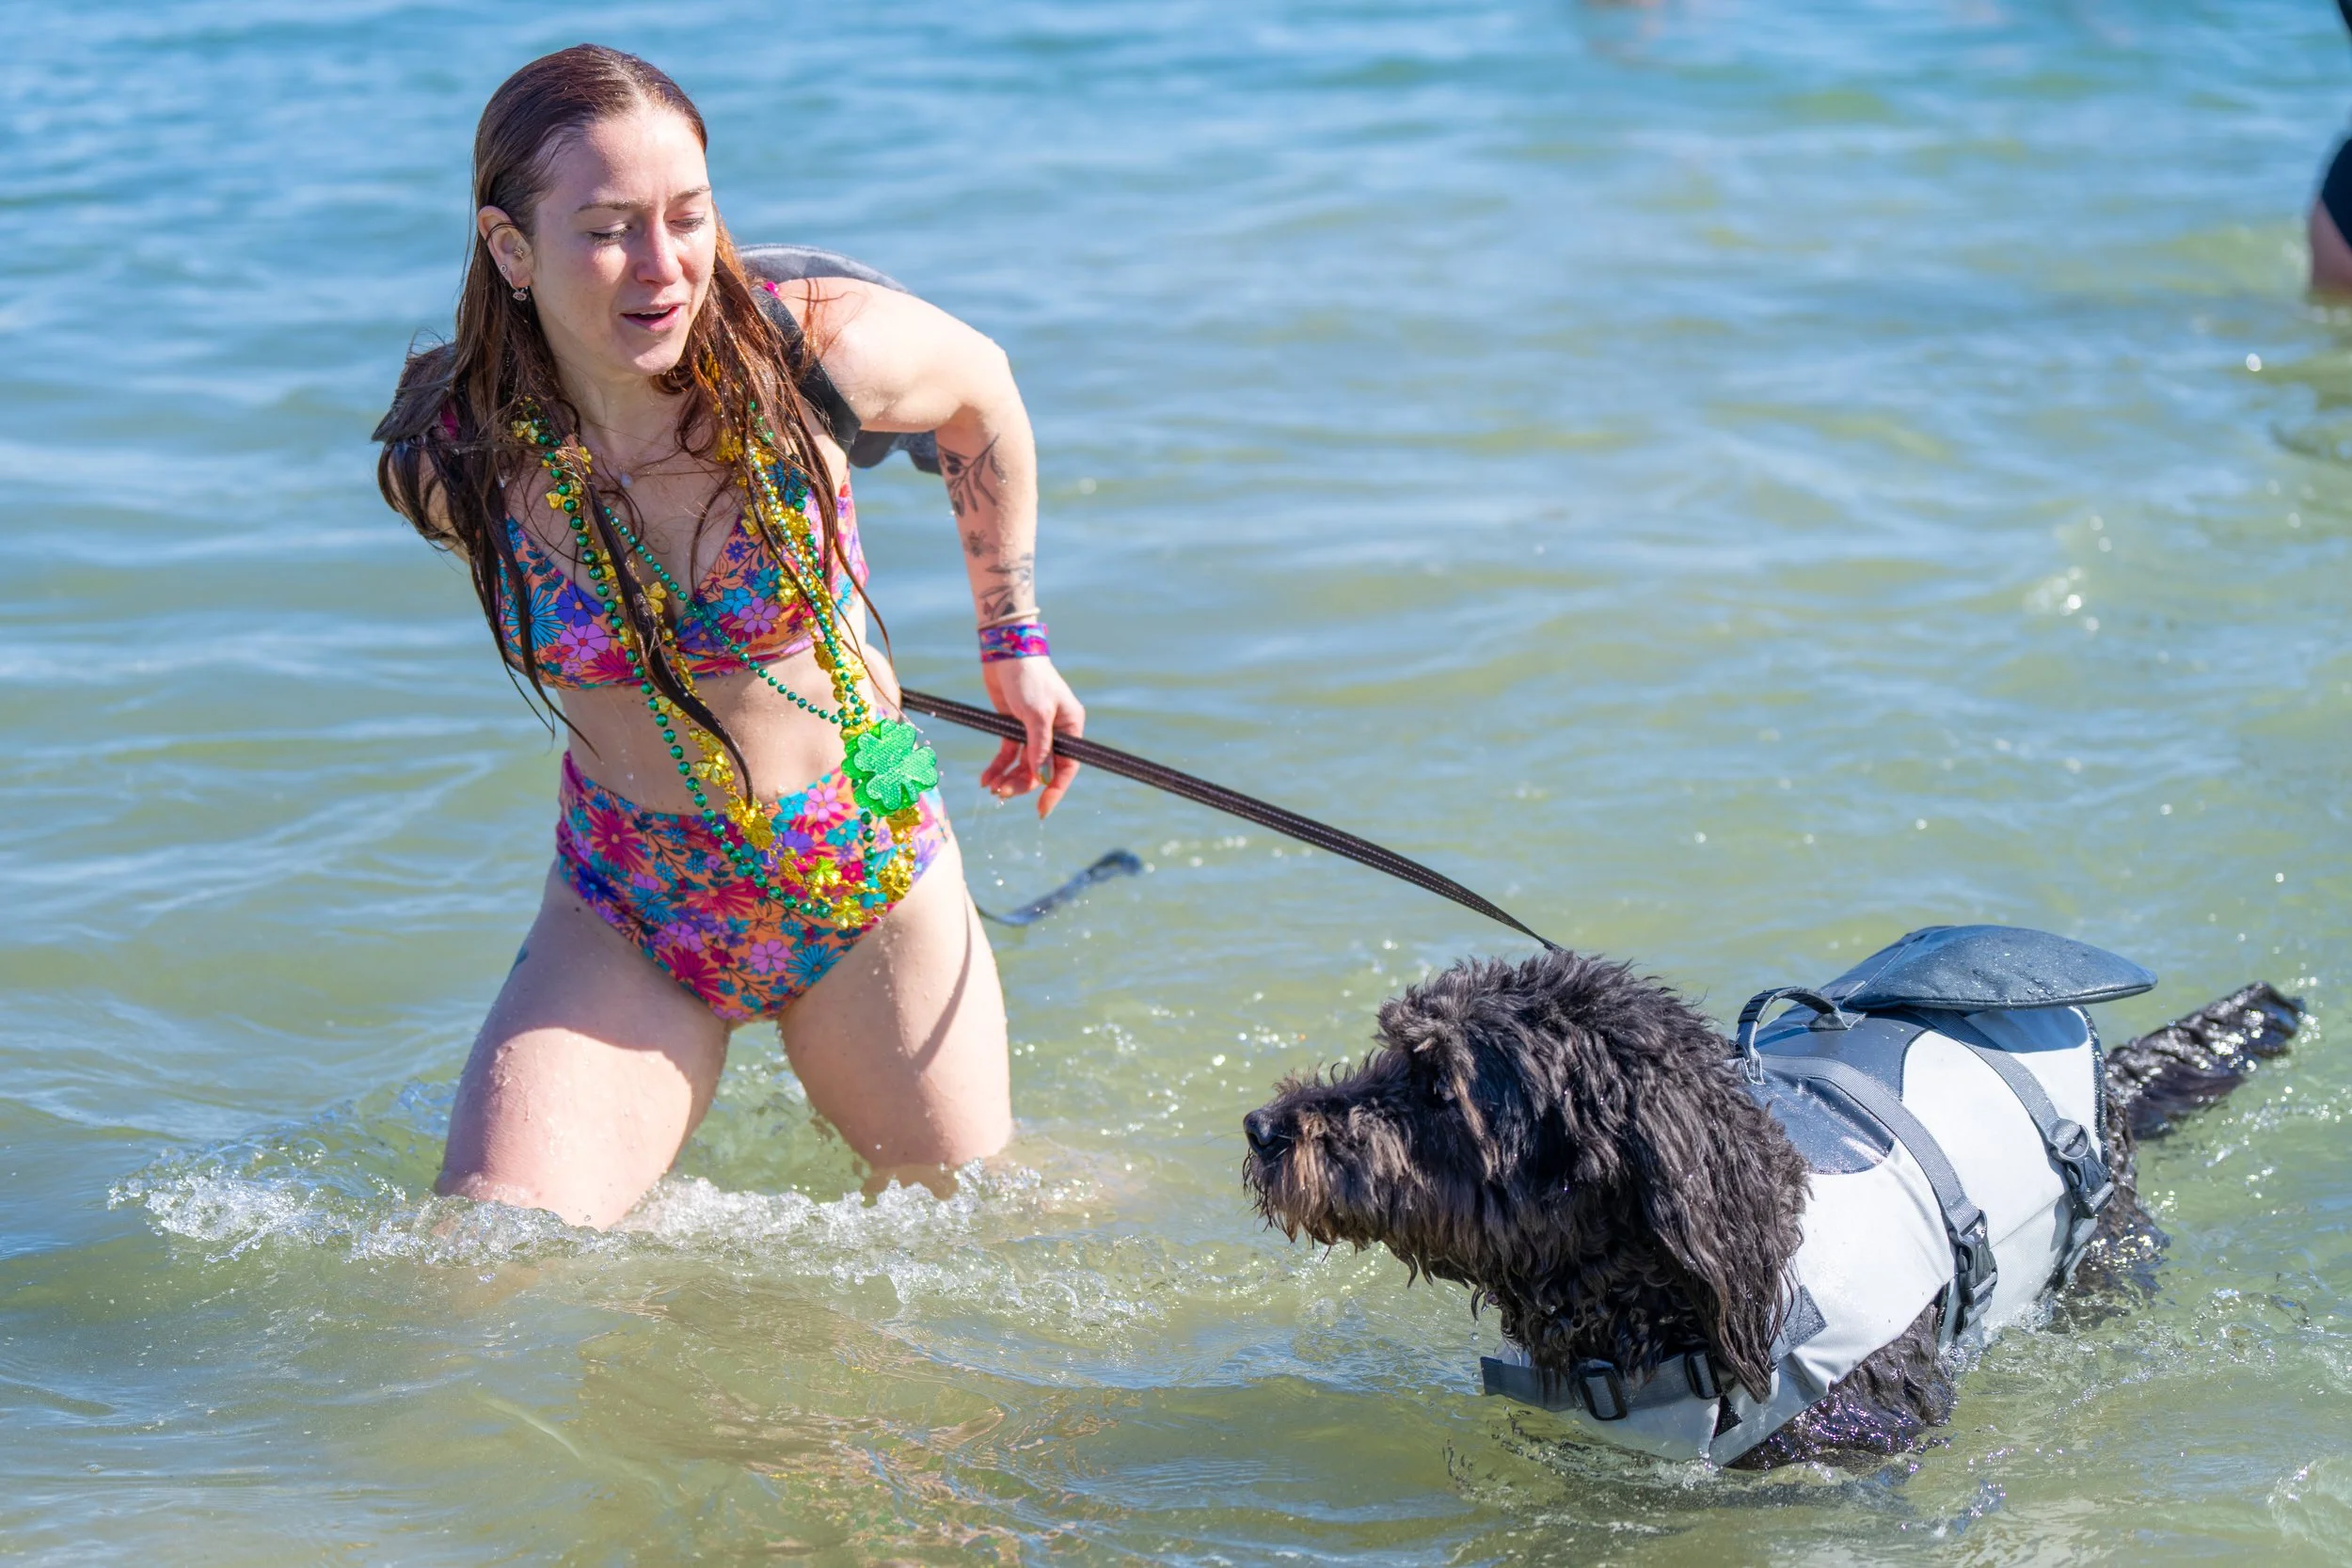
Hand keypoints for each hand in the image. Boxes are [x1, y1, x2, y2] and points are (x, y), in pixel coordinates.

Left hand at [979, 655, 1084, 816]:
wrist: (1005, 650)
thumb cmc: (1029, 678)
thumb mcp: (1036, 714)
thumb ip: (1040, 747)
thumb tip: (1043, 778)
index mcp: (1070, 727)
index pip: (1067, 767)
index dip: (1055, 790)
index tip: (1041, 810)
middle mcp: (1054, 732)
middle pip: (1041, 769)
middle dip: (1022, 783)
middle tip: (1001, 794)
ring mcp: (1033, 730)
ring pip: (1022, 764)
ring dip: (1007, 778)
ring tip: (991, 788)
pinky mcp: (1013, 726)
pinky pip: (1007, 753)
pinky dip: (997, 766)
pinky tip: (985, 779)